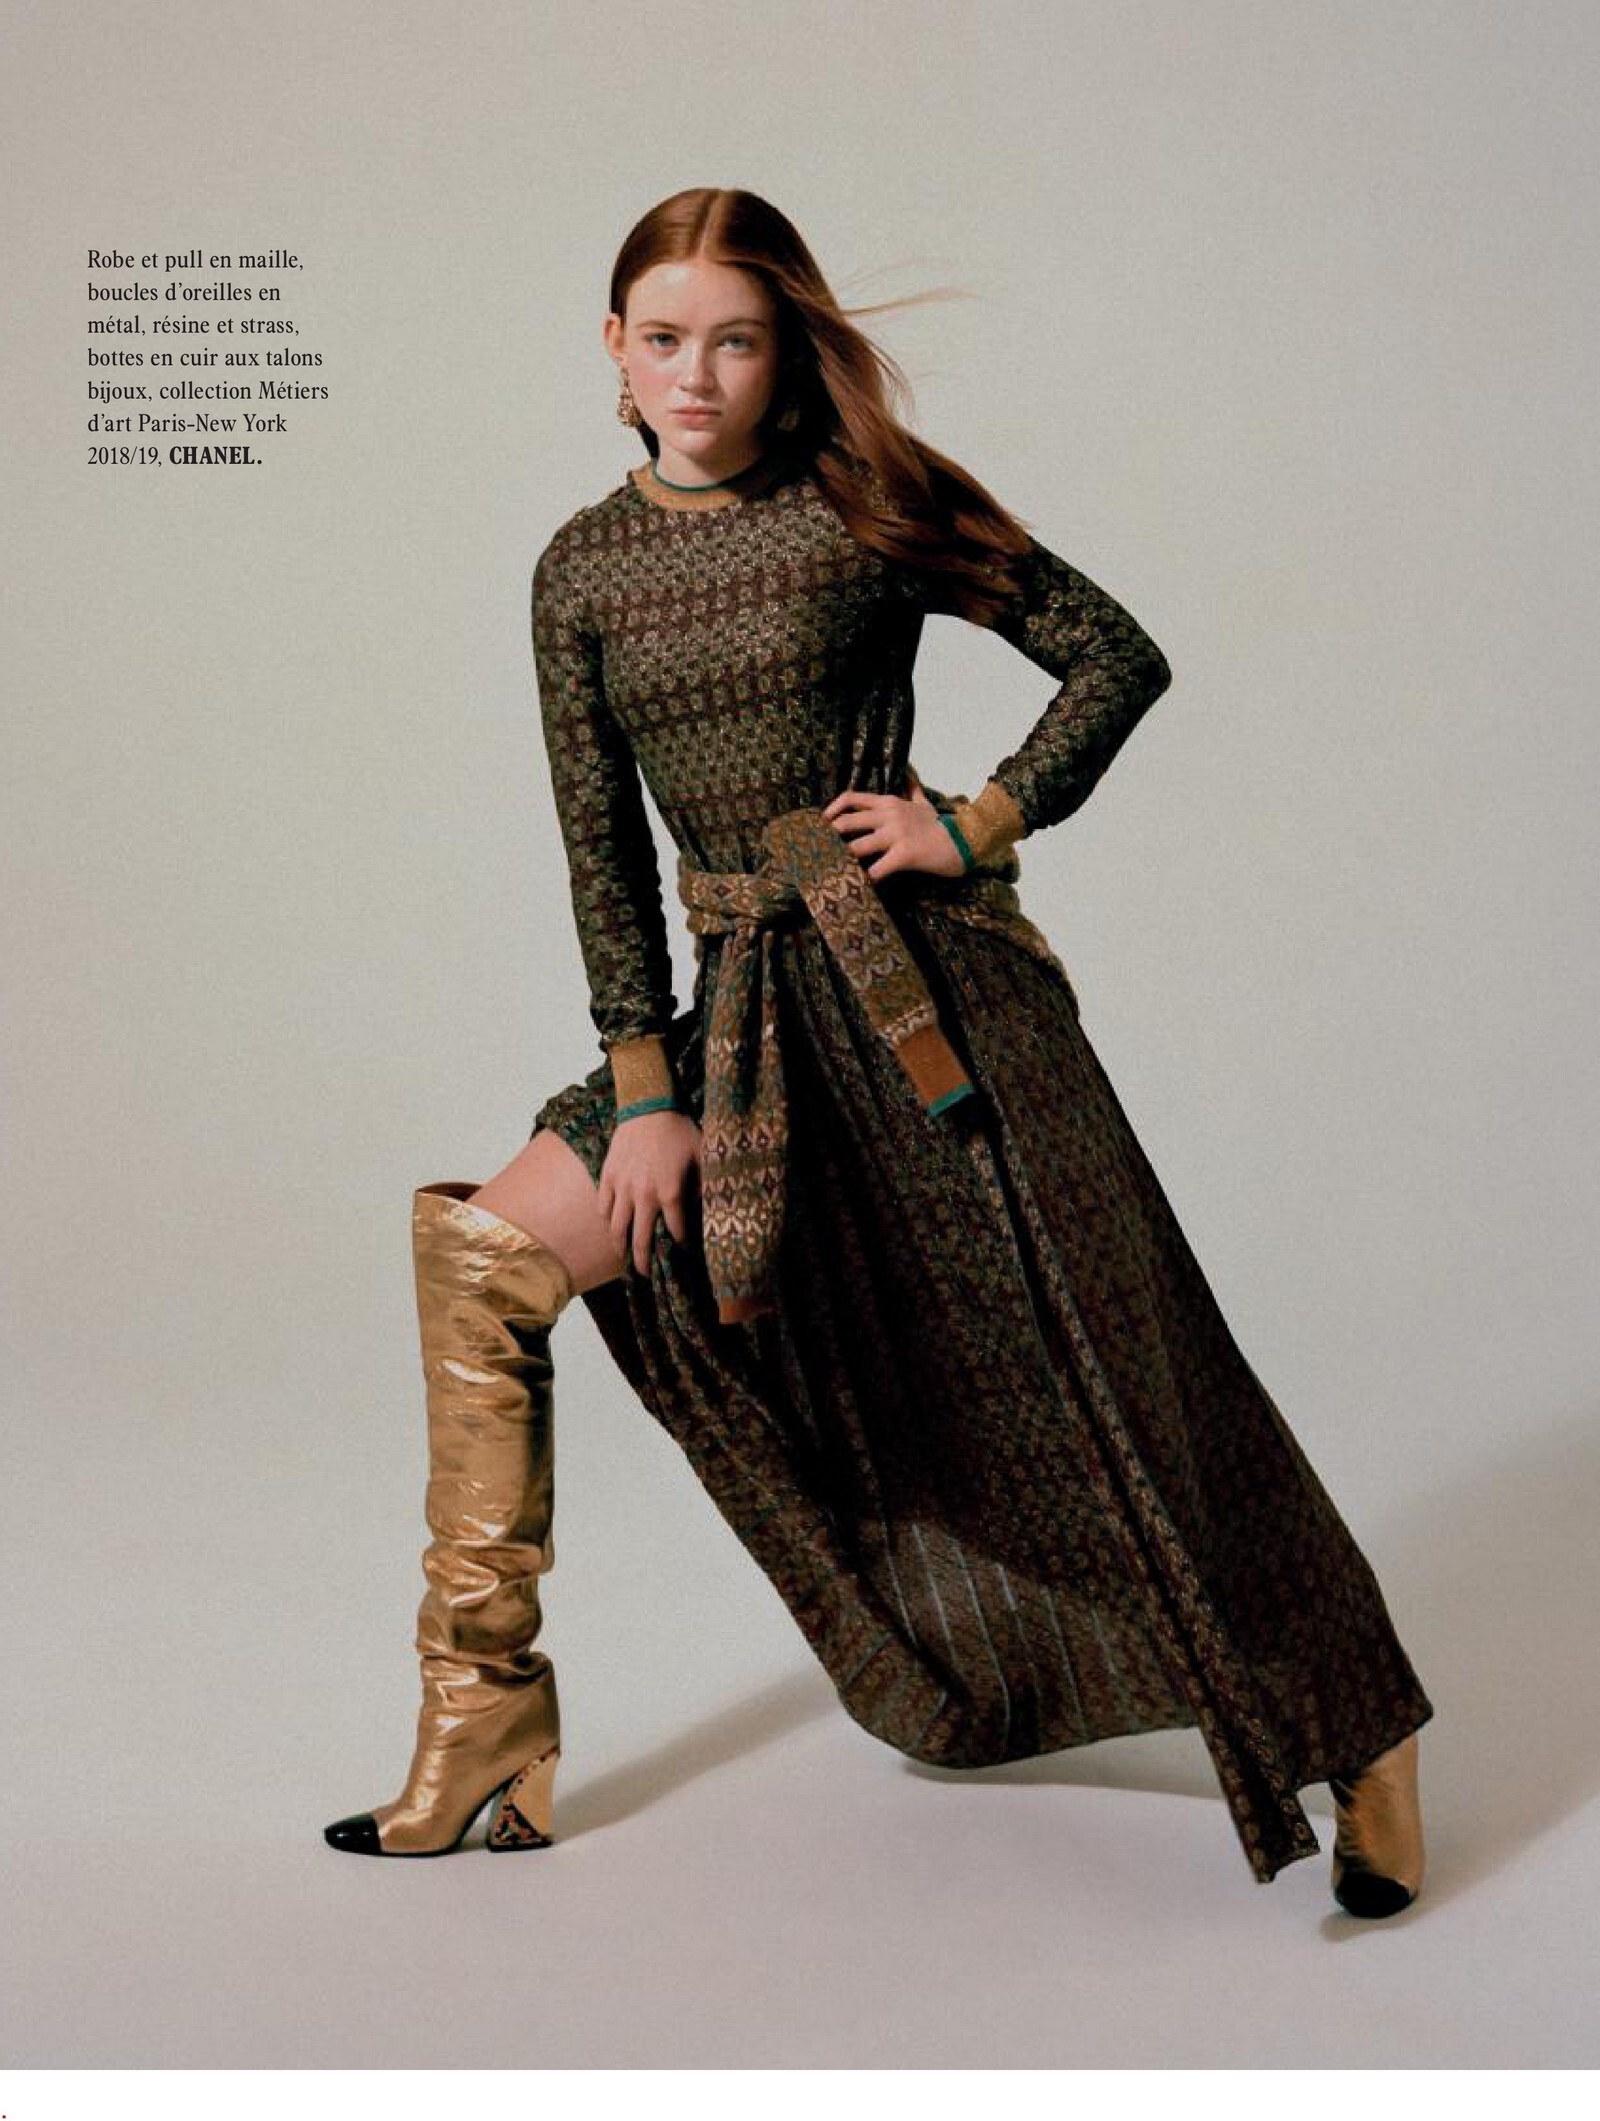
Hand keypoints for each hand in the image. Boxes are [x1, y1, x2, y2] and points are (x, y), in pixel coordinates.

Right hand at [598, 1108, 701, 1277]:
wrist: (648, 1105)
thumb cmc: (679, 1130)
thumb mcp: (703, 1156)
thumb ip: (707, 1184)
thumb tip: (713, 1207)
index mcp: (670, 1192)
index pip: (676, 1231)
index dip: (681, 1245)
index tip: (683, 1252)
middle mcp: (644, 1195)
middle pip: (640, 1240)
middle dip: (643, 1262)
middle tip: (645, 1274)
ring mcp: (622, 1187)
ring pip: (617, 1228)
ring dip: (620, 1247)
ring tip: (624, 1257)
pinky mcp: (608, 1176)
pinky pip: (603, 1206)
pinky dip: (607, 1219)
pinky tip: (612, 1226)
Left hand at [823, 767, 965, 879]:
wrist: (965, 840)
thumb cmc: (942, 826)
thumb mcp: (924, 804)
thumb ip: (912, 789)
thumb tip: (909, 774)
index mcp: (888, 802)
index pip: (850, 798)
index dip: (831, 811)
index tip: (821, 824)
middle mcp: (888, 815)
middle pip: (846, 822)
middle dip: (829, 838)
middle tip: (819, 853)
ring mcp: (896, 834)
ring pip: (856, 847)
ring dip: (842, 861)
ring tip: (833, 873)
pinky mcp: (904, 854)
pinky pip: (877, 870)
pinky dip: (865, 880)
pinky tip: (859, 888)